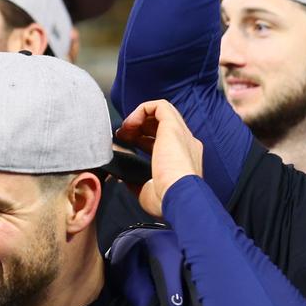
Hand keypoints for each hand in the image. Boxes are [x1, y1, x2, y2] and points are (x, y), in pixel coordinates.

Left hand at [116, 99, 206, 218]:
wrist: (180, 196)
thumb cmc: (167, 200)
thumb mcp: (147, 191)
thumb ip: (135, 181)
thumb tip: (121, 176)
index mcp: (182, 159)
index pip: (162, 140)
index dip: (141, 138)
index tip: (126, 144)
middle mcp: (185, 143)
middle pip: (161, 124)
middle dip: (139, 126)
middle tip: (122, 135)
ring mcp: (181, 134)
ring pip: (161, 112)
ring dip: (139, 116)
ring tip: (125, 128)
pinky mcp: (173, 127)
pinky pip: (159, 106)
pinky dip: (141, 110)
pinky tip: (130, 123)